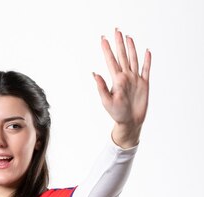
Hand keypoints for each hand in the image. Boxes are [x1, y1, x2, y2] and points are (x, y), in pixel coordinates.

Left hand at [93, 28, 150, 147]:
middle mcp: (125, 77)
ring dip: (131, 48)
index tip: (103, 39)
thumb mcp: (106, 101)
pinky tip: (146, 51)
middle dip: (119, 43)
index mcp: (116, 80)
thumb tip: (94, 73)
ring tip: (128, 37)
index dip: (107, 49)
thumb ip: (101, 87)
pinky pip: (146, 69)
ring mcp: (135, 79)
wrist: (130, 122)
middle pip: (122, 56)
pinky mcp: (144, 84)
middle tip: (116, 30)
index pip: (111, 61)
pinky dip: (147, 60)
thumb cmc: (116, 113)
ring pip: (133, 59)